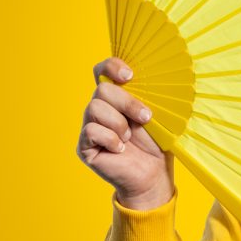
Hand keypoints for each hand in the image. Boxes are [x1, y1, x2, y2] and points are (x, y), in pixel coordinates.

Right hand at [76, 57, 173, 209]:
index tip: (129, 76)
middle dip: (127, 102)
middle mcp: (100, 108)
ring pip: (95, 108)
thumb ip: (147, 95)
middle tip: (145, 118)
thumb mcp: (155, 115)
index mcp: (117, 97)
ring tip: (130, 138)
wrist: (153, 174)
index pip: (102, 70)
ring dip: (119, 123)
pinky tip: (120, 149)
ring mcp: (90, 126)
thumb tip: (150, 76)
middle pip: (102, 89)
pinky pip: (91, 131)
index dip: (111, 66)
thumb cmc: (156, 143)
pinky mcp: (84, 145)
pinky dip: (110, 139)